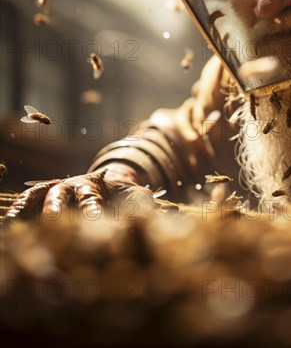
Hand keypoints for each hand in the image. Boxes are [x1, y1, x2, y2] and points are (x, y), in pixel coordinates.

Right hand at [4, 164, 145, 222]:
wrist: (110, 181)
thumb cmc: (122, 196)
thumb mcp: (133, 197)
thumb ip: (140, 202)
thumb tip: (157, 209)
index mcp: (96, 186)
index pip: (91, 198)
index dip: (90, 211)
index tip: (92, 222)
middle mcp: (74, 185)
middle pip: (64, 197)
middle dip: (58, 212)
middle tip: (53, 226)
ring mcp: (57, 188)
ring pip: (44, 197)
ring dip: (34, 211)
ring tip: (24, 228)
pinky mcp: (43, 193)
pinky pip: (29, 199)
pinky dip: (19, 209)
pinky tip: (10, 225)